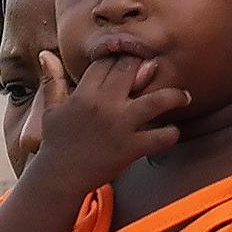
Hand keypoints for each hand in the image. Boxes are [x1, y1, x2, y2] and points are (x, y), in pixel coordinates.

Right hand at [31, 51, 190, 195]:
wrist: (59, 178)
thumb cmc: (57, 141)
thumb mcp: (52, 109)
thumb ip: (53, 79)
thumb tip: (47, 53)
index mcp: (84, 94)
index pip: (108, 62)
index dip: (122, 55)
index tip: (133, 56)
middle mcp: (104, 105)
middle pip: (133, 70)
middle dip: (148, 65)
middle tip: (160, 68)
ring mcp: (120, 127)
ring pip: (157, 101)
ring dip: (175, 96)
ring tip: (184, 97)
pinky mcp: (131, 148)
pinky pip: (161, 137)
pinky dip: (171, 133)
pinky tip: (173, 131)